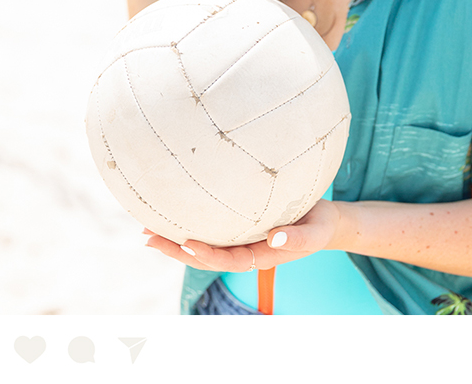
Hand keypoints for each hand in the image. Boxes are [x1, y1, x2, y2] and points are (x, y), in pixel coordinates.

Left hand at [144, 199, 343, 271]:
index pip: (227, 259)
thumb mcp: (315, 232)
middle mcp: (244, 250)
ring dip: (175, 239)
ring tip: (147, 228)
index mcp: (260, 256)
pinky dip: (190, 222)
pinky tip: (173, 211)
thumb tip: (272, 240)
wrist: (324, 219)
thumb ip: (297, 239)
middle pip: (205, 256)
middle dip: (176, 249)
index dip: (206, 254)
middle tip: (148, 236)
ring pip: (203, 243)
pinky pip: (211, 227)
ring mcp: (239, 239)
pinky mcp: (238, 225)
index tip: (186, 243)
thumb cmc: (319, 224)